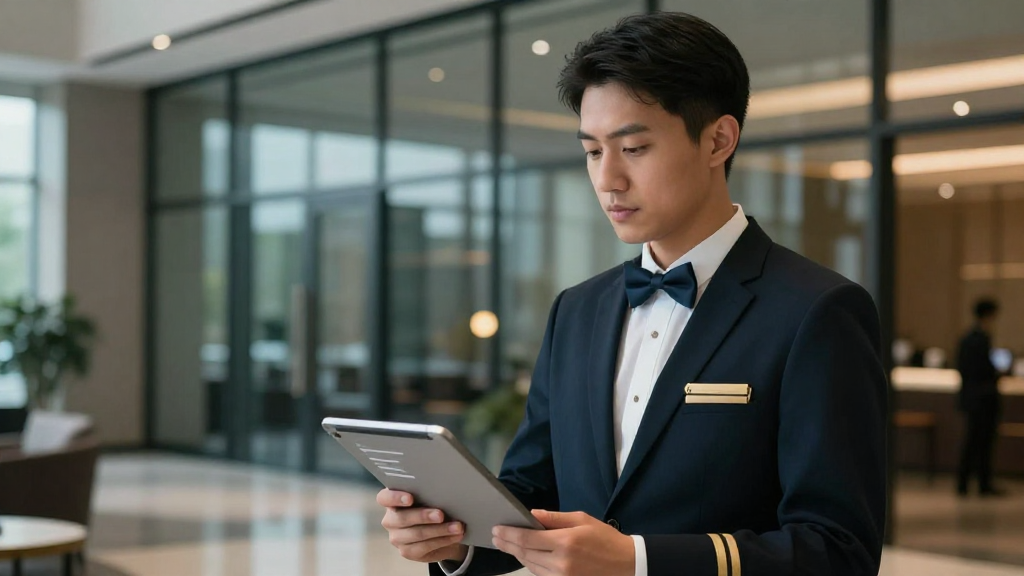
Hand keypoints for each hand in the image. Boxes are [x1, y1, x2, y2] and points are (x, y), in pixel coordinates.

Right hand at [377, 489, 468, 563]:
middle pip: (402, 518)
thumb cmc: (433, 505)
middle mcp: (390, 519)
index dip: (395, 498)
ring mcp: (396, 537)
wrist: (440, 530)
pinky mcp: (407, 551)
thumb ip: (429, 493)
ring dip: (440, 530)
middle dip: (423, 516)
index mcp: (392, 501)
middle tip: (441, 515)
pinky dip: (443, 540)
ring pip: (416, 534)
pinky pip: (424, 547)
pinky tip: (455, 536)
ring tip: (457, 527)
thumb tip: (445, 489)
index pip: (384, 498)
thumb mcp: (429, 497)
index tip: (410, 498)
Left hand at [492, 510, 634, 575]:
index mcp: (565, 542)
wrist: (627, 565)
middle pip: (525, 554)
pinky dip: (531, 564)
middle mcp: (561, 563)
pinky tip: (525, 555)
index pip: (527, 539)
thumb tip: (531, 514)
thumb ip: (555, 518)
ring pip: (531, 566)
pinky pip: (541, 575)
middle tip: (496, 536)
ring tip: (506, 544)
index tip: (497, 529)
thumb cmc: (605, 538)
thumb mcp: (582, 520)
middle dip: (508, 544)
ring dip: (517, 554)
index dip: (509, 534)